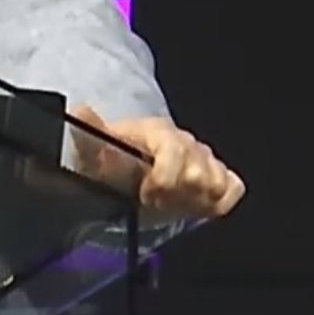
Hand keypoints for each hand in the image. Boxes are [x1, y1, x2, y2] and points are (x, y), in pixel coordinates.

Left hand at [70, 106, 244, 220]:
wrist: (125, 180)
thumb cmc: (110, 167)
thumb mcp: (92, 154)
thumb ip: (89, 135)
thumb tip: (80, 110)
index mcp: (159, 132)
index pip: (176, 153)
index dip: (163, 180)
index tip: (146, 195)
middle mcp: (187, 141)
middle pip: (199, 175)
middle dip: (175, 195)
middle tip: (155, 200)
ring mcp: (207, 158)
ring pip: (216, 184)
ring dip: (192, 200)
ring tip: (169, 202)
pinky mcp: (221, 176)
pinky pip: (233, 189)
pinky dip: (216, 202)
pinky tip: (192, 204)